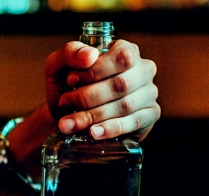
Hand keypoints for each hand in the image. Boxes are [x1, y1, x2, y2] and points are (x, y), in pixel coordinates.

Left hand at [44, 40, 159, 140]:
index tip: (70, 80)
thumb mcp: (59, 64)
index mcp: (125, 50)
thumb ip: (70, 53)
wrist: (64, 114)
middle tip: (65, 103)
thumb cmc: (65, 85)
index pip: (122, 56)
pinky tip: (93, 133)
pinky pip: (133, 123)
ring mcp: (149, 93)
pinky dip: (110, 129)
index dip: (96, 70)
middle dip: (88, 97)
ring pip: (125, 106)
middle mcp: (142, 70)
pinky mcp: (149, 116)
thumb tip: (90, 55)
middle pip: (121, 84)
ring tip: (69, 123)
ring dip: (93, 116)